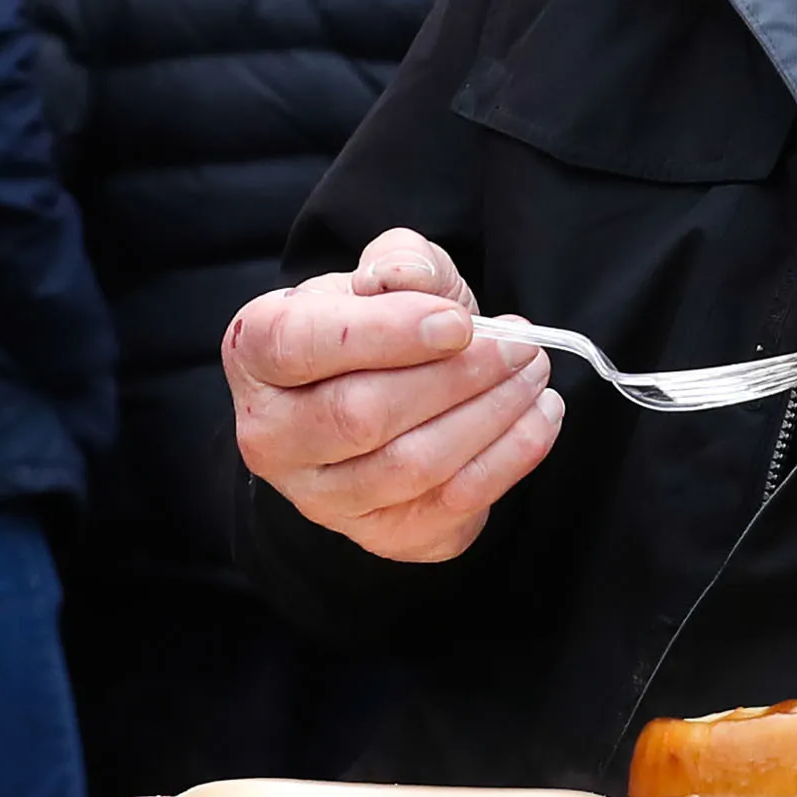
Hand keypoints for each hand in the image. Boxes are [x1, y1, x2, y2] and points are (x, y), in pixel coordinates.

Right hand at [225, 227, 563, 563]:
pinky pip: (451, 504)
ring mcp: (320, 498)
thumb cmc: (378, 327)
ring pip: (411, 465)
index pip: (301, 345)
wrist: (384, 392)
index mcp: (256, 353)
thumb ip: (398, 262)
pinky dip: (510, 458)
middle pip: (361, 414)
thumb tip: (408, 281)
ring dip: (491, 415)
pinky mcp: (380, 534)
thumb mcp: (385, 274)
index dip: (386, 333)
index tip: (458, 322)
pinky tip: (540, 416)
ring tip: (533, 373)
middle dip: (457, 376)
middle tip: (520, 345)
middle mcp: (271, 435)